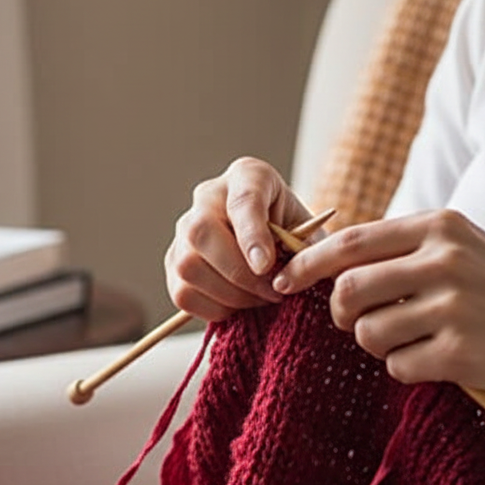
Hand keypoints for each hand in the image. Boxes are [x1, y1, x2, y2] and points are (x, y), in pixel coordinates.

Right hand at [165, 157, 313, 320]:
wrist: (281, 248)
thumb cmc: (298, 238)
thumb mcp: (311, 234)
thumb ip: (302, 248)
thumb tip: (283, 277)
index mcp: (248, 177)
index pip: (242, 200)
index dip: (251, 235)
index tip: (266, 267)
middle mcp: (208, 197)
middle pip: (201, 231)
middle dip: (238, 272)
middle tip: (271, 292)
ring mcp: (184, 230)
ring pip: (187, 266)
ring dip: (228, 294)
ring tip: (259, 299)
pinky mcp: (173, 262)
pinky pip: (182, 293)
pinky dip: (214, 308)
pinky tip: (239, 304)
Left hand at [272, 209, 484, 431]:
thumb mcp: (460, 247)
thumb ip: (401, 248)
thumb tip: (322, 260)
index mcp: (440, 227)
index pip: (350, 242)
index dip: (307, 264)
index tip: (282, 280)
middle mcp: (445, 261)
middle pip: (347, 291)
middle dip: (340, 314)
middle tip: (356, 323)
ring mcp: (453, 307)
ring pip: (367, 332)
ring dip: (377, 344)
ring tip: (413, 339)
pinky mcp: (459, 353)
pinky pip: (397, 366)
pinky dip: (406, 369)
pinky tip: (437, 360)